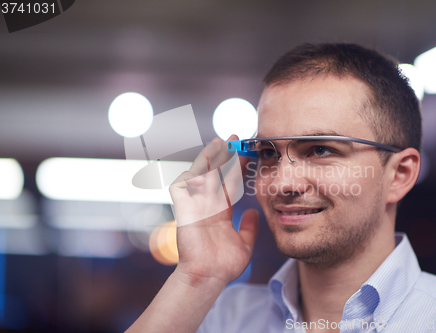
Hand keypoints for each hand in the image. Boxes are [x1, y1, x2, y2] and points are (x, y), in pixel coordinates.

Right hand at [169, 135, 258, 286]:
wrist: (209, 276)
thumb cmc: (223, 265)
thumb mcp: (244, 243)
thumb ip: (249, 228)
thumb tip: (254, 212)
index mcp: (220, 211)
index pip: (229, 183)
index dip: (238, 168)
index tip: (248, 154)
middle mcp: (207, 205)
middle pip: (216, 174)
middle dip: (224, 156)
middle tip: (235, 139)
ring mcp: (194, 206)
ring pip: (200, 175)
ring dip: (208, 159)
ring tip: (219, 143)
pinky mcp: (182, 209)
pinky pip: (181, 186)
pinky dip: (188, 175)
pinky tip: (203, 166)